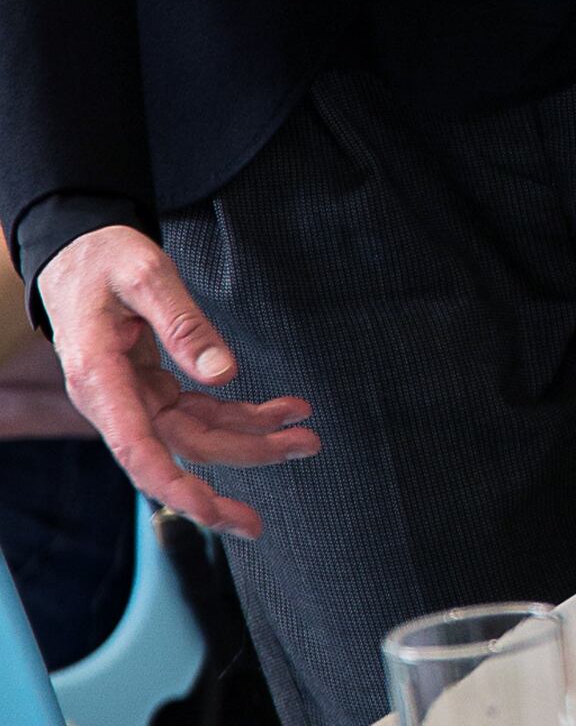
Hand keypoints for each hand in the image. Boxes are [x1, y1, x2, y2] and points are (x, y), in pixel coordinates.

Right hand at [36, 225, 316, 535]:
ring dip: (254, 437)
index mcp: (99, 380)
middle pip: (182, 446)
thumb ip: (182, 323)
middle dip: (245, 455)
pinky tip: (283, 411)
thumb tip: (223, 373)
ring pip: (198, 434)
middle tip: (305, 448)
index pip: (137, 449)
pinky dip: (243, 413)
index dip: (176, 486)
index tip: (213, 511)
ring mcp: (135, 398)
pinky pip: (202, 412)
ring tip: (306, 433)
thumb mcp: (145, 275)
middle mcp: (115, 400)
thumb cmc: (105, 261)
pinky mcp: (154, 388)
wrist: (79, 253)